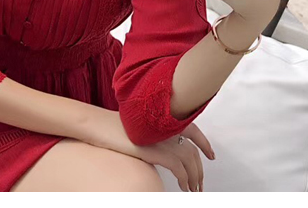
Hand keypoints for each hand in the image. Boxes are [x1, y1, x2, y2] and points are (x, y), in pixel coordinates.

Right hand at [84, 109, 213, 191]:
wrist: (97, 125)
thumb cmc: (111, 127)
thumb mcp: (137, 127)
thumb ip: (153, 133)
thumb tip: (161, 147)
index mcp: (162, 117)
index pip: (193, 129)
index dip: (204, 143)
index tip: (210, 154)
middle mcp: (165, 125)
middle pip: (193, 149)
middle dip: (200, 169)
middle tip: (201, 183)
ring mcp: (161, 137)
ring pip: (189, 160)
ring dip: (195, 178)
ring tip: (194, 190)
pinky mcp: (155, 150)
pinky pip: (179, 168)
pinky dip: (185, 179)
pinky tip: (184, 187)